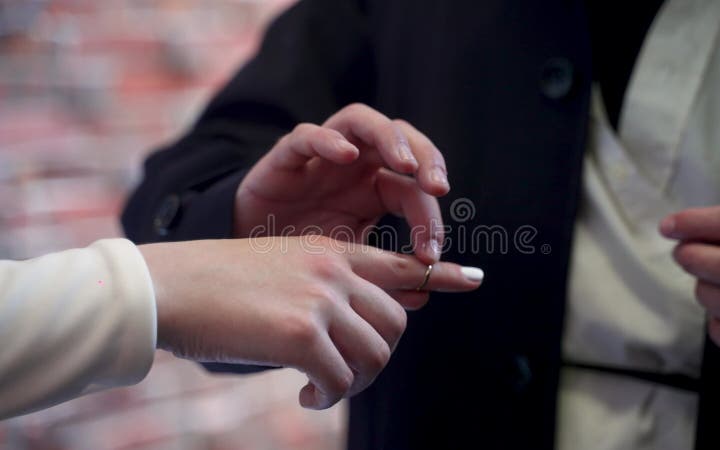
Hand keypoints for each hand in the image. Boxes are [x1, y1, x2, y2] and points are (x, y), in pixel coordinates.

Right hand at [139, 236, 482, 408]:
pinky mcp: (302, 332)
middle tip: (348, 375)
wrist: (170, 287)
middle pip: (395, 323)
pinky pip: (341, 379)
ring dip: (356, 381)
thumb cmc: (220, 287)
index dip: (441, 275)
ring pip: (375, 354)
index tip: (474, 279)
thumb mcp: (282, 274)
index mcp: (331, 253)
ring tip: (325, 388)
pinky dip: (330, 397)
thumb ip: (326, 294)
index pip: (401, 264)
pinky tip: (308, 396)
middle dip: (379, 356)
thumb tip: (359, 334)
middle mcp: (334, 271)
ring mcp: (321, 298)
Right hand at [234, 103, 449, 263]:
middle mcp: (355, 168)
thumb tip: (426, 293)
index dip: (431, 219)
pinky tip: (346, 155)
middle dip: (427, 159)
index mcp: (376, 192)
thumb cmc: (299, 268)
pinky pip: (306, 136)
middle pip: (402, 140)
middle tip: (438, 188)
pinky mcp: (284, 159)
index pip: (415, 191)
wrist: (244, 270)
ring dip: (391, 138)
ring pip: (363, 122)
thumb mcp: (349, 275)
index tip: (432, 256)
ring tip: (406, 165)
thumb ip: (386, 281)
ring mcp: (321, 159)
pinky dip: (328, 140)